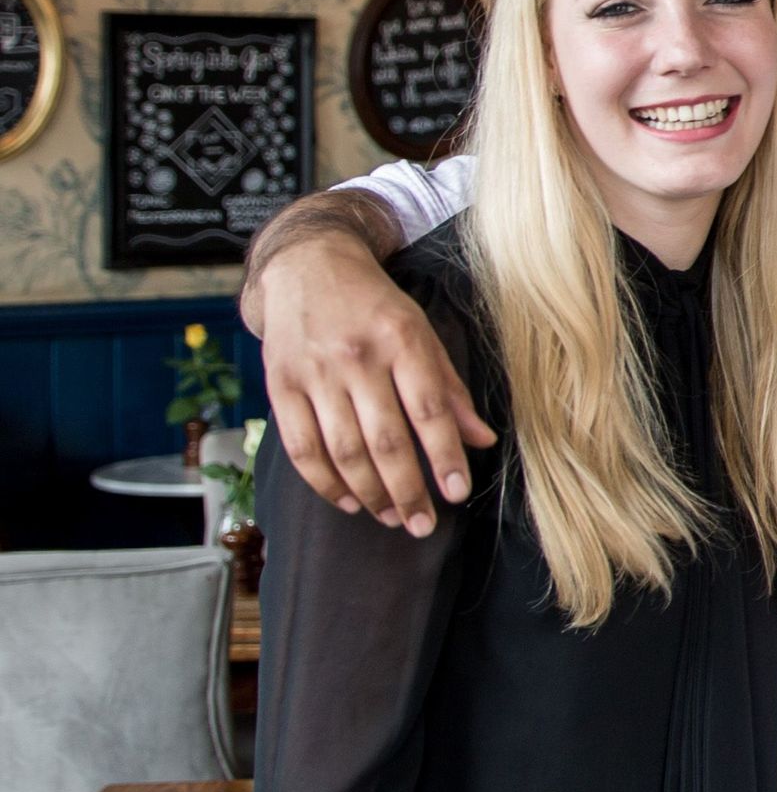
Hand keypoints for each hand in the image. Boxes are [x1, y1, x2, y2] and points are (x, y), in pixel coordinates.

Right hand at [255, 229, 491, 534]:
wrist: (307, 266)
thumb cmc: (375, 307)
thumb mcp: (423, 332)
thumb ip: (450, 388)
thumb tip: (482, 440)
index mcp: (400, 339)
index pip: (427, 409)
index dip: (444, 457)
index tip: (457, 493)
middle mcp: (355, 356)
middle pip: (384, 439)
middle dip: (407, 490)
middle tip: (424, 524)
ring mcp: (313, 372)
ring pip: (342, 450)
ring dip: (369, 493)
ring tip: (393, 517)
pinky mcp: (279, 385)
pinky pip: (301, 447)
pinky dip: (324, 482)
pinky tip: (348, 501)